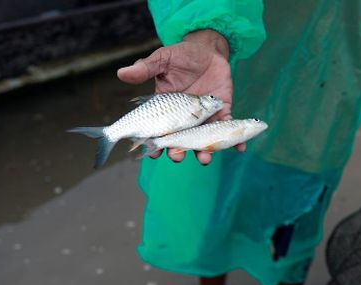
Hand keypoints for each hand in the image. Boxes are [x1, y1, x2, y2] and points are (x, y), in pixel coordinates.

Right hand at [117, 29, 244, 164]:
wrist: (209, 50)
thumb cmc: (183, 55)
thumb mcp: (164, 59)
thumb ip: (146, 68)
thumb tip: (121, 73)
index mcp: (167, 110)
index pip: (158, 131)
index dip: (154, 144)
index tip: (152, 152)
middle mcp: (185, 119)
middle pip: (180, 141)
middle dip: (178, 152)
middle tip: (177, 156)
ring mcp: (204, 119)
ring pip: (203, 140)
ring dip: (204, 153)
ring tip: (204, 159)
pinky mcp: (222, 113)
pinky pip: (227, 129)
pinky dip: (234, 141)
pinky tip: (239, 149)